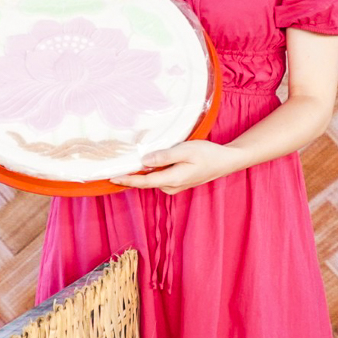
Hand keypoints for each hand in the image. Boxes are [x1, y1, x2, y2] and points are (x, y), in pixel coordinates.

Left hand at [110, 140, 242, 194]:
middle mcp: (171, 187)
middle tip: (111, 169)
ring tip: (124, 165)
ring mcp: (175, 186)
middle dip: (130, 177)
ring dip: (139, 174)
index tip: (111, 178)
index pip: (144, 182)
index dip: (127, 180)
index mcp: (172, 179)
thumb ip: (164, 157)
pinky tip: (144, 164)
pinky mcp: (177, 182)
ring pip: (152, 180)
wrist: (225, 161)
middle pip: (145, 182)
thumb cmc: (207, 154)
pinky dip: (149, 173)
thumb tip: (144, 161)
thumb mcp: (185, 151)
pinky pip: (158, 178)